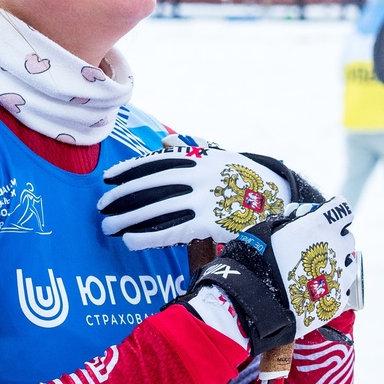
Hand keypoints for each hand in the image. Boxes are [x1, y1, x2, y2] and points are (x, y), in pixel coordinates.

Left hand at [99, 139, 324, 250]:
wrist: (281, 200)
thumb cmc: (248, 178)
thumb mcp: (223, 155)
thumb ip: (193, 147)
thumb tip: (163, 143)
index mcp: (200, 157)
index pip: (155, 162)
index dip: (129, 170)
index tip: (109, 177)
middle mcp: (198, 175)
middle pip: (150, 184)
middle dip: (122, 194)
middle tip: (101, 204)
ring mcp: (203, 199)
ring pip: (156, 208)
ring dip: (128, 217)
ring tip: (107, 226)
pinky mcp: (210, 223)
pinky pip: (171, 230)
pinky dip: (147, 236)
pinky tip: (129, 240)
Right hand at [181, 199, 361, 354]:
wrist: (255, 302)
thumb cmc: (255, 261)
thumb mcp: (268, 229)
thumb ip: (289, 223)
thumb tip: (295, 221)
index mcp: (320, 225)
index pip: (342, 209)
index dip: (333, 212)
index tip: (323, 217)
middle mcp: (336, 247)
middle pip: (347, 237)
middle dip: (335, 238)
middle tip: (316, 245)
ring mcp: (340, 275)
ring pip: (350, 263)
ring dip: (338, 262)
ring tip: (317, 269)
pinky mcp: (338, 300)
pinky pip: (344, 287)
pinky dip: (335, 285)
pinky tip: (318, 288)